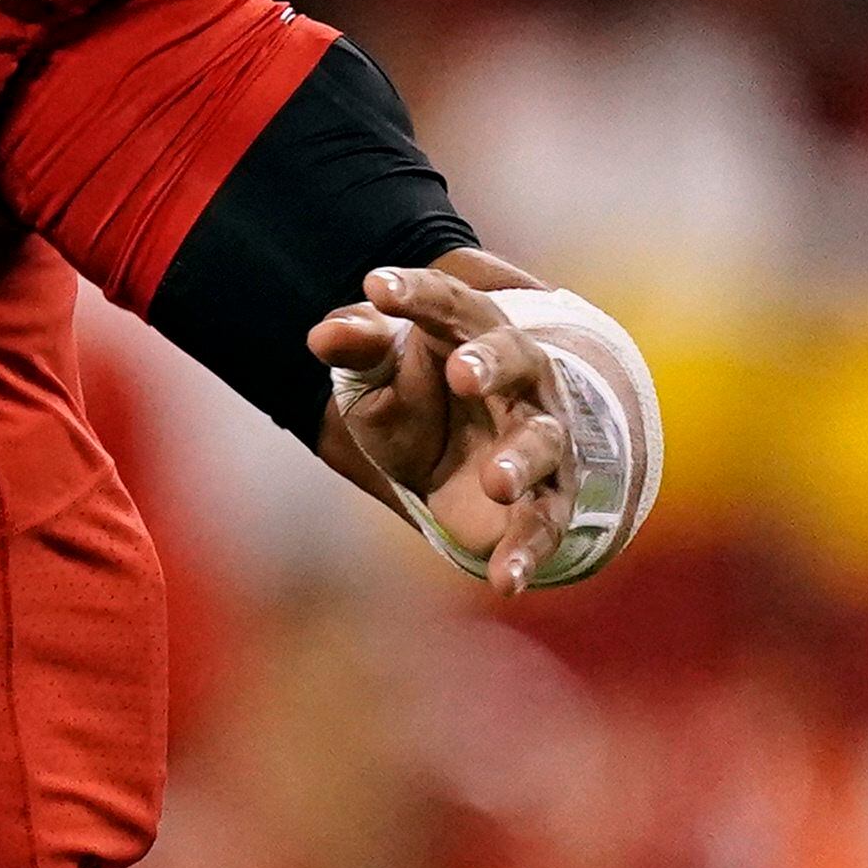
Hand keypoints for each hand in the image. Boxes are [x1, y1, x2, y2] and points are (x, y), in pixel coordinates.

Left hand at [310, 259, 582, 594]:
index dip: (416, 294)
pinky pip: (544, 524)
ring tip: (495, 481)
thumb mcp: (377, 371)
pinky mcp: (545, 499)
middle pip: (516, 358)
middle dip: (492, 365)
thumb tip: (322, 334)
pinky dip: (527, 553)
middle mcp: (519, 378)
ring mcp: (539, 436)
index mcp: (471, 333)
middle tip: (462, 374)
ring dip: (521, 461)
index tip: (376, 286)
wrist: (461, 458)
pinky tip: (505, 581)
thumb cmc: (417, 394)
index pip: (449, 303)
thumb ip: (357, 346)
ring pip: (542, 441)